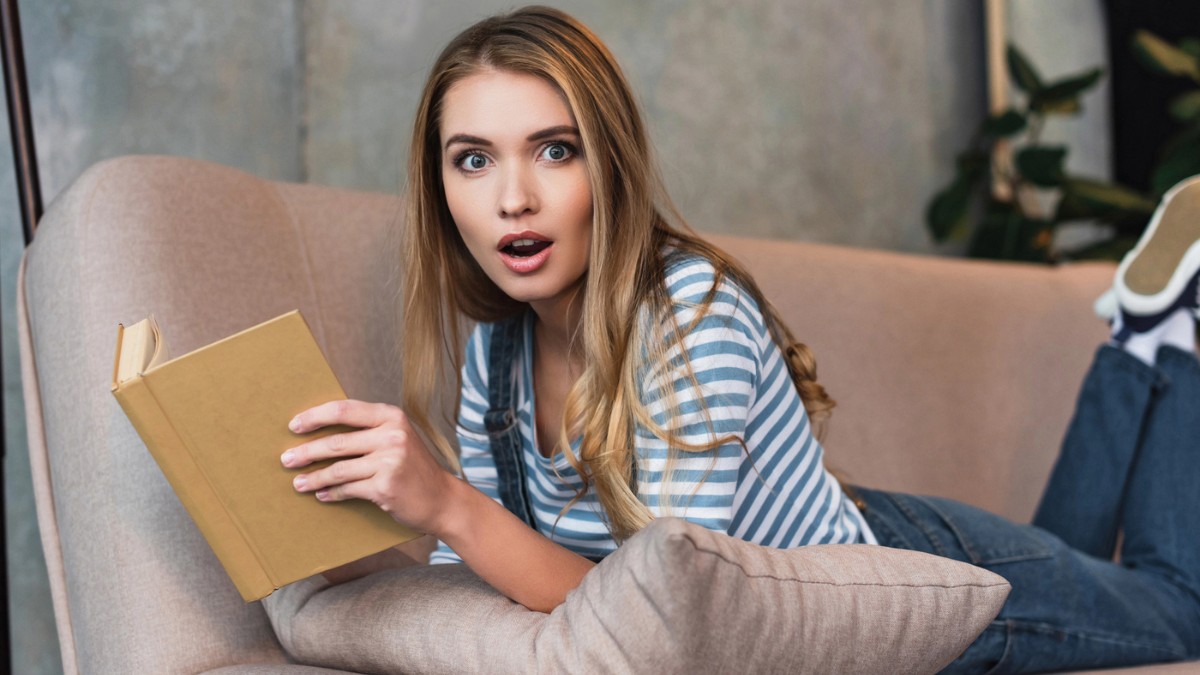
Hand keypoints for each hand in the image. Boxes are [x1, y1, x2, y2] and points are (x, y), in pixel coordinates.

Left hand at [282, 400, 454, 535]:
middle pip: (336, 442)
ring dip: (313, 477)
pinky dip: (331, 493)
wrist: (442, 498)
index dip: (315, 417)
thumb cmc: (413, 467)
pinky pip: (348, 489)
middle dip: (306, 451)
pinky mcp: (385, 487)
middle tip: (286, 459)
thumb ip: (367, 430)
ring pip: (338, 469)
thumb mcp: (396, 438)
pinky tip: (321, 495)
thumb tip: (320, 430)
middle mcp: (392, 436)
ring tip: (297, 482)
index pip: (344, 410)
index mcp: (391, 417)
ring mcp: (389, 462)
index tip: (294, 425)